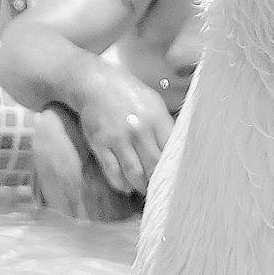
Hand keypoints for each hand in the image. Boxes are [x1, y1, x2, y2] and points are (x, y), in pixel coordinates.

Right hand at [77, 72, 172, 196]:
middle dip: (159, 181)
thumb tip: (177, 152)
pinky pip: (112, 172)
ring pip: (134, 174)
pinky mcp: (100, 145)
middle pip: (154, 166)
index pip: (171, 150)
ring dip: (141, 186)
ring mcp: (118, 138)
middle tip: (162, 190)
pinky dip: (121, 184)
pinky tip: (127, 187)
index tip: (177, 178)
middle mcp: (139, 130)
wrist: (96, 84)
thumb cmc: (129, 94)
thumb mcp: (154, 103)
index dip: (175, 167)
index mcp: (156, 117)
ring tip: (146, 190)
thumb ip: (165, 126)